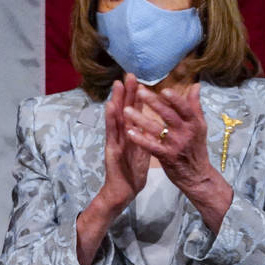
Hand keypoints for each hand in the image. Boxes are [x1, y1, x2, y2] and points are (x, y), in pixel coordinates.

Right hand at [76, 75, 149, 264]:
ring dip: (116, 100)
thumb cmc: (132, 171)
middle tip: (128, 74)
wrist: (123, 190)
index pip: (133, 111)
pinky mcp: (112, 150)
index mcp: (130, 134)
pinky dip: (111, 119)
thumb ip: (146, 135)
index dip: (135, 95)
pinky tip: (111, 107)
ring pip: (116, 118)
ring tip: (118, 85)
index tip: (138, 79)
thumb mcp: (143, 150)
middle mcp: (121, 135)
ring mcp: (115, 141)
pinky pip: (112, 133)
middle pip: (123, 110)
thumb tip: (154, 122)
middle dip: (126, 92)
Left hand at [124, 83, 232, 229]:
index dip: (174, 99)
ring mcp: (175, 145)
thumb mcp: (199, 126)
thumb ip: (195, 106)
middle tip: (138, 92)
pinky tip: (129, 132)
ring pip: (157, 130)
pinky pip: (151, 146)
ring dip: (140, 119)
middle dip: (153, 103)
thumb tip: (195, 85)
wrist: (197, 176)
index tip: (162, 90)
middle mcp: (186, 133)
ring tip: (126, 110)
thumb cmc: (196, 147)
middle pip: (169, 115)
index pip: (184, 108)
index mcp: (194, 123)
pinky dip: (140, 139)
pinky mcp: (166, 157)